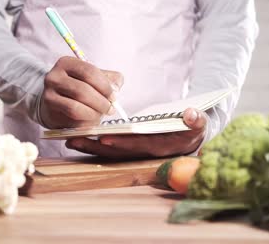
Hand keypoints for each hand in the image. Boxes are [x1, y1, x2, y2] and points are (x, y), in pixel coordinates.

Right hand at [40, 56, 123, 128]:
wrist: (55, 103)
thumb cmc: (78, 88)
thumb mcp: (93, 78)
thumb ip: (109, 79)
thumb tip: (116, 87)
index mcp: (66, 63)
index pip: (89, 72)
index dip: (105, 86)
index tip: (114, 96)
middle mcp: (54, 76)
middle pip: (82, 90)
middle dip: (101, 102)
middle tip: (110, 109)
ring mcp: (49, 94)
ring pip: (75, 107)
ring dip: (94, 113)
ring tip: (101, 115)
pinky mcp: (49, 111)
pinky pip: (71, 118)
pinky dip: (85, 120)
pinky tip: (91, 119)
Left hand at [65, 108, 207, 157]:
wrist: (190, 139)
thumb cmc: (193, 129)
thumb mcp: (199, 124)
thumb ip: (197, 119)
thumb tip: (191, 114)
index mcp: (161, 146)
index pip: (138, 145)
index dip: (121, 142)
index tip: (103, 137)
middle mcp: (145, 153)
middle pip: (117, 151)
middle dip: (96, 146)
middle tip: (74, 139)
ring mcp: (136, 152)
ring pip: (110, 152)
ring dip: (90, 146)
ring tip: (69, 139)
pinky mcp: (129, 149)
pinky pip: (109, 149)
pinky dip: (93, 145)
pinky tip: (77, 139)